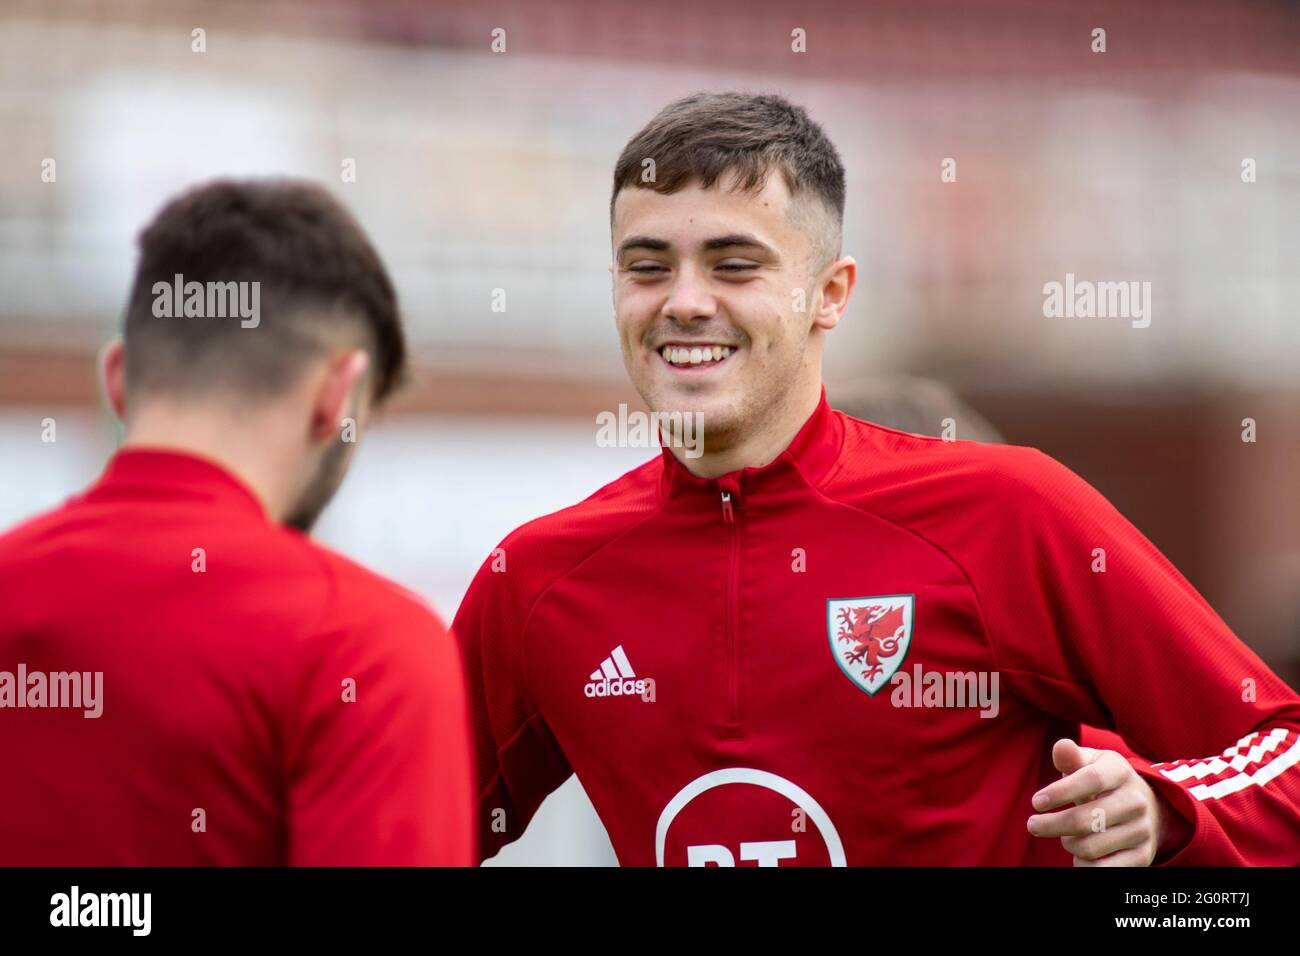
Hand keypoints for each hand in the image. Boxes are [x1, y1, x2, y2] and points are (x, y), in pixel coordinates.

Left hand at [1026, 738, 1182, 865]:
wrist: (1147, 807)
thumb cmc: (1103, 782)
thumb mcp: (1089, 764)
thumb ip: (1071, 757)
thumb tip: (1061, 747)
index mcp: (1120, 771)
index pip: (1090, 780)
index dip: (1060, 792)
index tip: (1036, 802)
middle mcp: (1136, 801)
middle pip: (1085, 820)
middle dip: (1051, 825)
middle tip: (1033, 825)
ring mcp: (1142, 830)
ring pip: (1090, 846)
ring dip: (1068, 843)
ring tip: (1065, 836)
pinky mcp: (1143, 855)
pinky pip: (1104, 868)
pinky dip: (1083, 864)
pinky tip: (1079, 854)